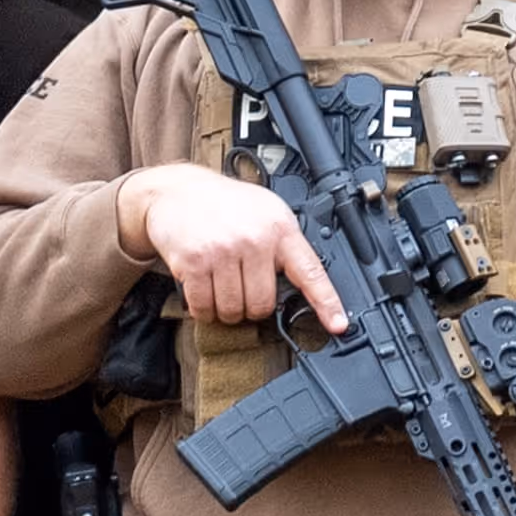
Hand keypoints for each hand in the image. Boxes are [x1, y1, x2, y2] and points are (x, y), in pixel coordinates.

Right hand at [123, 164, 345, 333]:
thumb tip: (304, 285)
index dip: (327, 302)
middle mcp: (254, 240)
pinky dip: (202, 309)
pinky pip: (204, 307)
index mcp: (280, 229)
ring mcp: (223, 251)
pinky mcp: (194, 262)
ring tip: (220, 285)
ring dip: (226, 310)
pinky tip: (202, 290)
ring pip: (233, 310)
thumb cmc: (227, 204)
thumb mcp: (268, 212)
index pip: (310, 272)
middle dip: (252, 306)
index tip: (338, 324)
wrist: (177, 190)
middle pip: (262, 305)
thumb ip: (286, 244)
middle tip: (241, 287)